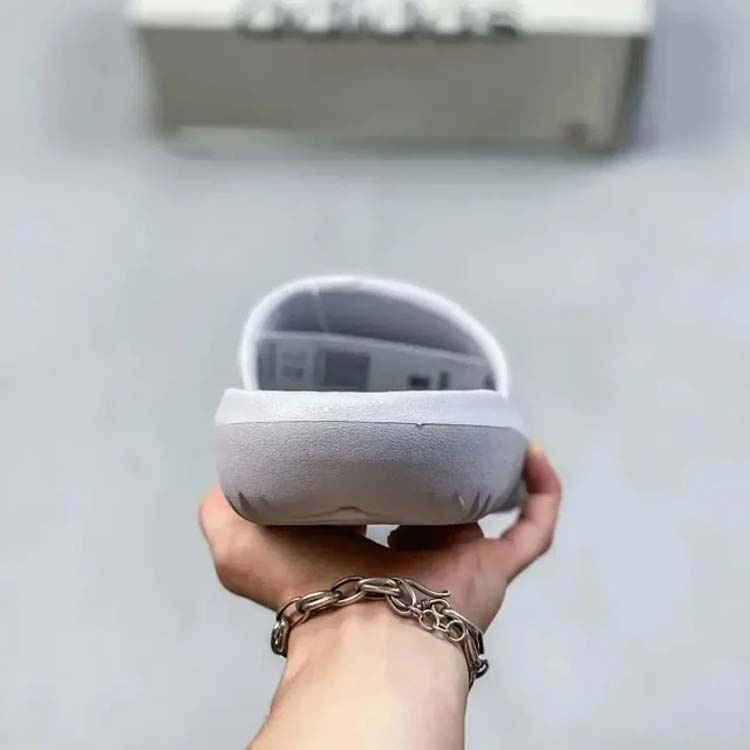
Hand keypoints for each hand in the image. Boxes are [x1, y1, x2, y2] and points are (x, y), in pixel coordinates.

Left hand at [199, 443, 560, 631]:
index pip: (372, 503)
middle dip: (433, 469)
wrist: (363, 635)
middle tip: (434, 422)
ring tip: (484, 430)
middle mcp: (411, 552)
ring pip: (482, 511)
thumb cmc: (305, 588)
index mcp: (361, 547)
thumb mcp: (238, 543)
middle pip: (430, 505)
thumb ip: (223, 508)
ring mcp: (457, 560)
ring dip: (489, 475)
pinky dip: (541, 493)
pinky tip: (532, 452)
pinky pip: (533, 529)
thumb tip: (226, 477)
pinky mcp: (494, 566)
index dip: (374, 470)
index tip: (375, 432)